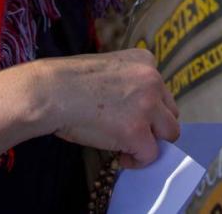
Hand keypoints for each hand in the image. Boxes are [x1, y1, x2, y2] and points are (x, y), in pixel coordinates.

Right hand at [32, 48, 179, 166]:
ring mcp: (147, 106)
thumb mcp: (107, 69)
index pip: (161, 91)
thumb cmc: (67, 82)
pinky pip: (151, 154)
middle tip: (130, 133)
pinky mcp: (137, 131)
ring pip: (170, 133)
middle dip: (154, 125)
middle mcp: (153, 80)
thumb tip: (132, 109)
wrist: (51, 91)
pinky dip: (137, 160)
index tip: (130, 116)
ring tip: (128, 146)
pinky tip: (121, 157)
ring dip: (151, 142)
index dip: (148, 108)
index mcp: (145, 60)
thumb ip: (126, 83)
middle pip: (170, 112)